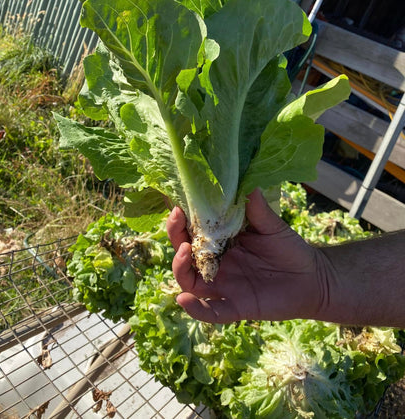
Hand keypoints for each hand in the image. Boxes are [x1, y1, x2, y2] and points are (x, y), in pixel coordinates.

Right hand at [167, 189, 326, 323]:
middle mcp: (215, 264)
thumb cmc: (289, 249)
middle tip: (178, 219)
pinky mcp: (235, 307)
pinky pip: (210, 312)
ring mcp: (223, 286)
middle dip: (175, 236)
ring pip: (189, 281)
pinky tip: (185, 299)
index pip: (192, 230)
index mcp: (220, 242)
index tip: (177, 203)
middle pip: (183, 253)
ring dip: (180, 267)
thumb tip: (246, 178)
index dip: (181, 219)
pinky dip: (195, 309)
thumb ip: (255, 206)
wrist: (313, 279)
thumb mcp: (271, 225)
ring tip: (185, 251)